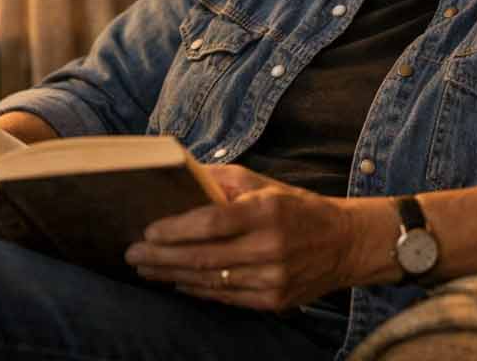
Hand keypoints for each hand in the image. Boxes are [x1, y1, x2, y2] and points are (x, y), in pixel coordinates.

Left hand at [123, 165, 369, 310]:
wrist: (344, 243)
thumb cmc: (295, 206)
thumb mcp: (263, 182)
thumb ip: (220, 179)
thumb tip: (178, 176)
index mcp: (266, 211)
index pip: (211, 223)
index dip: (175, 229)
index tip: (147, 230)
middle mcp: (270, 248)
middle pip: (204, 257)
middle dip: (162, 257)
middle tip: (132, 254)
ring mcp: (273, 279)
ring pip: (210, 282)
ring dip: (172, 275)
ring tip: (146, 269)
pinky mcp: (274, 301)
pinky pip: (226, 298)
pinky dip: (197, 290)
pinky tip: (176, 282)